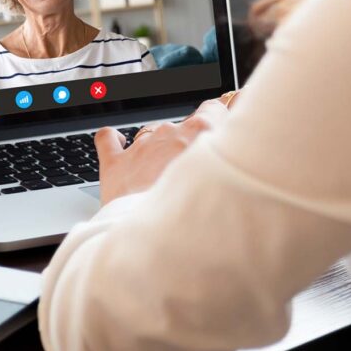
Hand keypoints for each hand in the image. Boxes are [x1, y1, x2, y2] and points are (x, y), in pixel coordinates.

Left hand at [94, 98, 229, 204]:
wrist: (161, 241)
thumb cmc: (200, 215)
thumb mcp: (231, 180)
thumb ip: (231, 158)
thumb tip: (242, 148)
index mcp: (201, 131)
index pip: (214, 109)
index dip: (217, 120)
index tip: (220, 131)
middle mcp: (170, 133)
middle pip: (182, 128)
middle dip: (187, 146)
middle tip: (193, 173)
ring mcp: (141, 146)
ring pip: (151, 134)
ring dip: (158, 150)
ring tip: (163, 179)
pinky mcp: (116, 163)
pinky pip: (108, 138)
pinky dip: (113, 139)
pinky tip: (119, 142)